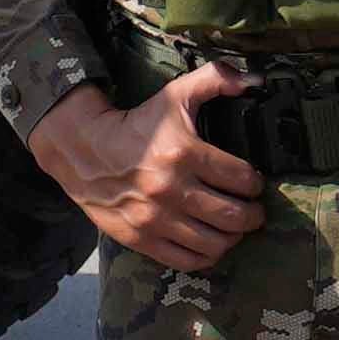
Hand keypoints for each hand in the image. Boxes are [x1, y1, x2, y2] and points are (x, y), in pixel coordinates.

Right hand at [32, 69, 269, 275]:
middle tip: (252, 210)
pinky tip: (210, 242)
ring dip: (233, 237)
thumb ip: (215, 80)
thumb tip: (254, 79)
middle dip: (253, 214)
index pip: (242, 179)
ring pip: (216, 242)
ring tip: (232, 227)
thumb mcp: (174, 95)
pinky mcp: (141, 238)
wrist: (83, 151)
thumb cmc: (135, 125)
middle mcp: (171, 189)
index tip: (253, 183)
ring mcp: (155, 218)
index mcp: (184, 153)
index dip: (255, 183)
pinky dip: (207, 256)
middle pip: (235, 216)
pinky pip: (188, 260)